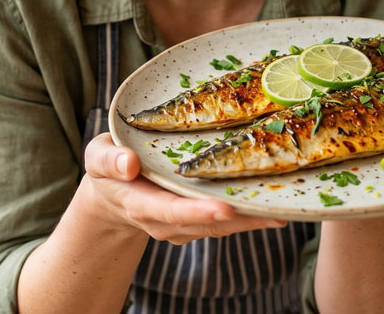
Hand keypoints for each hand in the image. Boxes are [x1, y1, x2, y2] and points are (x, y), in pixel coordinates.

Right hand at [81, 133, 286, 243]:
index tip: (224, 210)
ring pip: (222, 227)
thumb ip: (109, 159)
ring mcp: (183, 225)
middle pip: (206, 224)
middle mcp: (165, 220)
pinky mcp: (198, 222)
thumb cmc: (109, 165)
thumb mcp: (98, 156)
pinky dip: (251, 216)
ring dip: (253, 220)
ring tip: (285, 209)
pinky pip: (227, 223)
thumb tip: (128, 162)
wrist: (114, 191)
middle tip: (274, 212)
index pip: (171, 211)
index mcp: (140, 204)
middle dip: (240, 220)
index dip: (198, 212)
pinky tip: (278, 206)